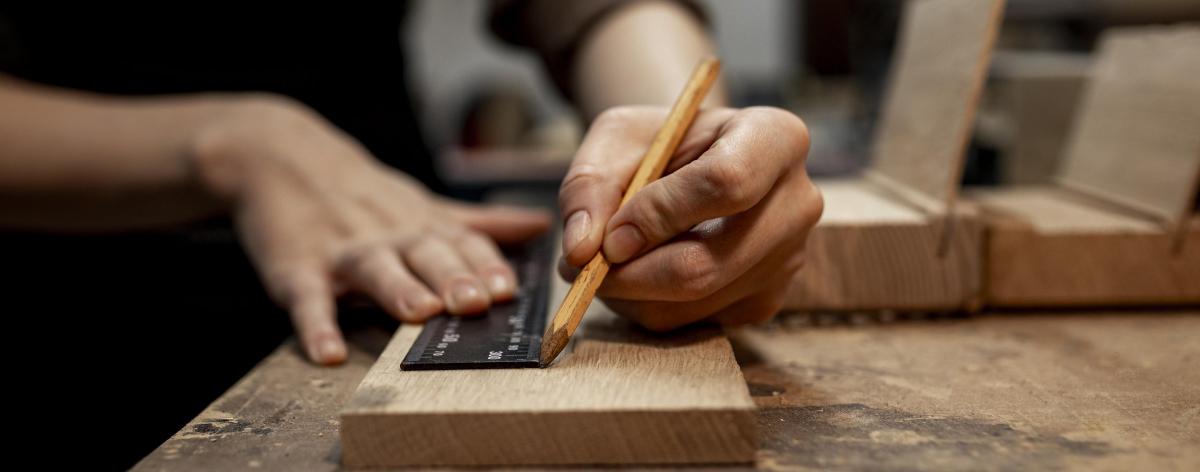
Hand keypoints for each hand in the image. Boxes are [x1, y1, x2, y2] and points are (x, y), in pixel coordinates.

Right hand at [191, 96, 549, 364]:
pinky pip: (308, 299)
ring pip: (375, 268)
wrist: (280, 157)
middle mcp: (389, 236)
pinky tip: (327, 353)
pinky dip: (316, 326)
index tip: (508, 289)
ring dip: (398, 289)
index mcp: (422, 226)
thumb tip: (542, 225)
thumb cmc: (365, 195)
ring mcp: (343, 251)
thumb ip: (479, 224)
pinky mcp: (296, 269)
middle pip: (427, 254)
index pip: (463, 243)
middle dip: (453, 277)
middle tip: (476, 302)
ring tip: (419, 313)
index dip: (486, 265)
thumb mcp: (423, 204)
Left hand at [558, 106, 821, 330]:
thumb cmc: (658, 143)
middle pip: (708, 263)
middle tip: (582, 266)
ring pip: (694, 302)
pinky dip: (649, 307)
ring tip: (603, 263)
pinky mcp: (767, 301)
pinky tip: (639, 274)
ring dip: (630, 294)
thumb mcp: (616, 139)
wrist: (693, 164)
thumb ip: (589, 186)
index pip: (726, 183)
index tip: (609, 236)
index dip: (658, 215)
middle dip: (630, 274)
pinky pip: (696, 323)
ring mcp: (789, 259)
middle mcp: (797, 202)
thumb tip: (582, 252)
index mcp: (775, 138)